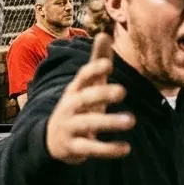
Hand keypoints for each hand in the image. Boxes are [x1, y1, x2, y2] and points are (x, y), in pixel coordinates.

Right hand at [45, 34, 133, 164]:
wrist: (52, 140)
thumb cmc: (77, 106)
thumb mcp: (86, 85)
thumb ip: (97, 62)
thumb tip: (104, 34)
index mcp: (75, 90)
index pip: (82, 77)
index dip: (93, 70)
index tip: (108, 64)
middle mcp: (70, 106)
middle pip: (84, 99)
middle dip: (102, 94)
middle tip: (123, 91)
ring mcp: (70, 127)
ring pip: (88, 123)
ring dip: (109, 122)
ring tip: (131, 120)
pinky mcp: (74, 147)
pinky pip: (90, 148)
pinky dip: (108, 149)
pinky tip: (126, 148)